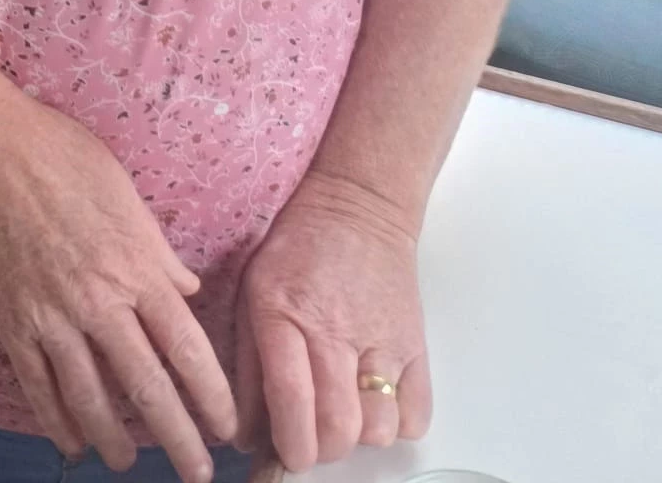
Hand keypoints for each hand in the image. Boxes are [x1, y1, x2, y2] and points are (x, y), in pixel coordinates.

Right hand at [0, 95, 236, 482]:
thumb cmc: (57, 154)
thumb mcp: (124, 191)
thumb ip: (157, 250)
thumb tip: (185, 292)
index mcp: (136, 266)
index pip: (188, 349)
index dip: (213, 397)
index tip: (228, 427)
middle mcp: (99, 301)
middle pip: (148, 388)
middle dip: (180, 440)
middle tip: (197, 473)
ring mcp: (51, 316)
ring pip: (91, 400)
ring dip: (116, 440)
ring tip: (128, 462)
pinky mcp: (10, 322)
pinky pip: (38, 387)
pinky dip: (57, 422)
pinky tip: (71, 442)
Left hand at [235, 170, 430, 472]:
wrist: (358, 206)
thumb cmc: (298, 248)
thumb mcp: (252, 292)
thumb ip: (247, 365)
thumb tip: (245, 433)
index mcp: (285, 314)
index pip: (292, 397)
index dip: (289, 442)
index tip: (284, 455)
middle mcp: (335, 330)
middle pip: (339, 427)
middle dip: (321, 450)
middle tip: (310, 437)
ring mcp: (381, 339)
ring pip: (379, 428)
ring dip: (359, 435)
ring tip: (342, 411)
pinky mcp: (415, 345)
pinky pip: (415, 414)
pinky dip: (396, 423)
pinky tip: (373, 400)